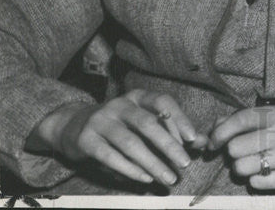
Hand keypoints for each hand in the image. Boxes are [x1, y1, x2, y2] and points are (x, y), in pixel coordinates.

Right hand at [29, 90, 206, 185]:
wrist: (72, 127)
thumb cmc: (119, 126)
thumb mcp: (142, 123)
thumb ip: (171, 131)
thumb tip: (202, 143)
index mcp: (137, 96)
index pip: (163, 102)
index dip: (179, 119)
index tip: (193, 139)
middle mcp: (119, 104)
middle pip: (148, 124)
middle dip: (169, 145)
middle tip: (185, 163)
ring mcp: (101, 120)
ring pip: (130, 143)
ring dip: (152, 163)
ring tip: (168, 178)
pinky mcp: (86, 139)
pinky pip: (110, 157)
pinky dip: (130, 169)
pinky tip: (145, 179)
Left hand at [208, 107, 274, 191]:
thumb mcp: (264, 120)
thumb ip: (235, 122)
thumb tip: (208, 133)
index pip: (238, 121)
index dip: (219, 134)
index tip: (213, 144)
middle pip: (234, 149)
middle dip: (233, 154)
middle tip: (244, 153)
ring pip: (241, 168)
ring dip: (243, 168)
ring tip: (255, 162)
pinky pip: (254, 183)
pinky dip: (255, 180)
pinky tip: (266, 172)